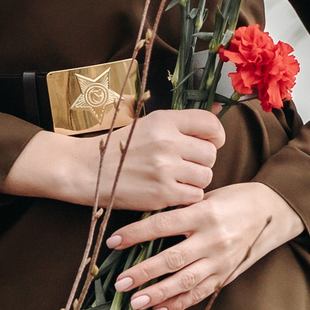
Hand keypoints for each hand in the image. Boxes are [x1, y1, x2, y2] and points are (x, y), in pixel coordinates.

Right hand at [5, 110, 223, 212]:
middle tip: (187, 164)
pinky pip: (194, 196)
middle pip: (210, 154)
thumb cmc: (120, 147)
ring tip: (177, 178)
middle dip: (203, 161)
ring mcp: (165, 169)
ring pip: (205, 177)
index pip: (210, 124)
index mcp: (164, 121)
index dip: (216, 136)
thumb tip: (220, 113)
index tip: (210, 143)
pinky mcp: (162, 194)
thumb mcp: (150, 124)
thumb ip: (181, 124)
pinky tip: (171, 190)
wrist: (88, 170)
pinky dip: (187, 196)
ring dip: (196, 180)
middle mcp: (167, 142)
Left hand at [106, 180, 302, 309]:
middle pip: (171, 258)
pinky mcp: (226, 274)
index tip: (113, 242)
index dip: (135, 234)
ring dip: (158, 293)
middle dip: (142, 272)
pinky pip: (200, 293)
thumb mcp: (207, 197)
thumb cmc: (235, 199)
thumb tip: (143, 225)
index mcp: (203, 213)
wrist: (274, 211)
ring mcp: (220, 259)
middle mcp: (212, 238)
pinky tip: (159, 309)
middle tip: (119, 282)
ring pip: (185, 281)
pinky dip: (179, 303)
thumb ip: (181, 211)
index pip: (162, 225)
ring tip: (135, 302)